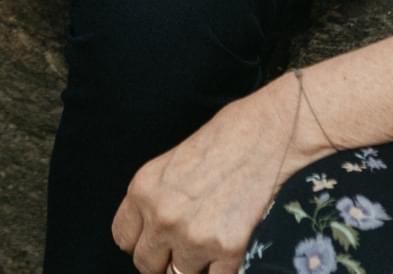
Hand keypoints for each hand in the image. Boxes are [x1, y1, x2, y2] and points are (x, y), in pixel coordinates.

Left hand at [113, 75, 325, 273]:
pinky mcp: (228, 249)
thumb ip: (157, 199)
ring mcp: (194, 236)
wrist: (269, 132)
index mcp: (143, 190)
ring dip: (195, 266)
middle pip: (146, 265)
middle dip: (164, 260)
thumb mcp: (172, 163)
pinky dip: (221, 270)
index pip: (123, 239)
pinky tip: (230, 251)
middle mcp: (163, 216)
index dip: (141, 243)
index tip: (156, 242)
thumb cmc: (226, 138)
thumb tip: (153, 232)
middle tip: (184, 248)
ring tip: (211, 242)